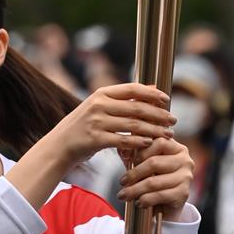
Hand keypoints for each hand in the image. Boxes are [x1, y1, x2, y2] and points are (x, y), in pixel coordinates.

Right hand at [52, 83, 174, 166]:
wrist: (59, 145)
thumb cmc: (83, 126)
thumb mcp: (99, 107)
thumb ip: (123, 98)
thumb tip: (152, 87)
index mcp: (101, 94)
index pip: (132, 89)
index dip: (152, 94)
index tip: (167, 100)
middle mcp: (98, 106)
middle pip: (137, 107)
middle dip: (158, 114)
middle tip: (173, 120)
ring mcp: (96, 123)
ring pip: (133, 125)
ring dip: (154, 130)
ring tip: (168, 134)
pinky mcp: (95, 140)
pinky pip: (123, 140)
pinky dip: (139, 142)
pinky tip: (150, 143)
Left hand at [118, 137, 194, 220]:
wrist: (166, 205)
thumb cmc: (153, 179)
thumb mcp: (143, 163)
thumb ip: (133, 153)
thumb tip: (123, 150)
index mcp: (177, 148)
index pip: (159, 142)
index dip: (141, 151)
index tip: (128, 160)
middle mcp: (185, 160)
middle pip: (154, 162)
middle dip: (134, 173)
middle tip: (122, 182)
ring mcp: (186, 177)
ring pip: (154, 182)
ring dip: (135, 190)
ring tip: (124, 195)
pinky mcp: (183, 193)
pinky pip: (159, 195)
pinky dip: (145, 199)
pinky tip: (139, 202)